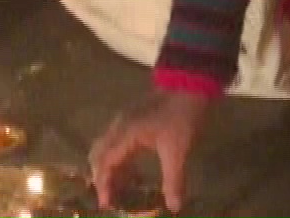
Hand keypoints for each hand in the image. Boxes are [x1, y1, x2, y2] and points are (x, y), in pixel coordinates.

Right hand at [90, 88, 213, 212]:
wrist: (189, 84)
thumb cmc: (181, 116)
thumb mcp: (177, 150)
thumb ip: (174, 180)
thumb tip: (174, 207)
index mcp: (125, 134)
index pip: (105, 163)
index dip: (103, 185)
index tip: (106, 205)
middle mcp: (118, 127)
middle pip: (99, 155)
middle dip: (102, 178)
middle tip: (111, 199)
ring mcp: (124, 121)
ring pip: (107, 148)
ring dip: (111, 169)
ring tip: (122, 190)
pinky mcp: (133, 120)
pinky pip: (117, 143)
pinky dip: (119, 160)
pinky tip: (134, 172)